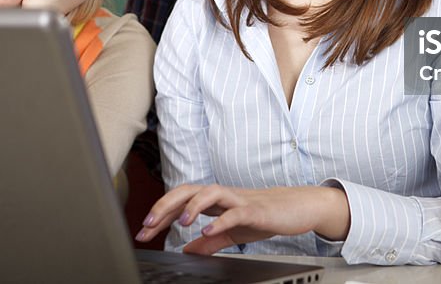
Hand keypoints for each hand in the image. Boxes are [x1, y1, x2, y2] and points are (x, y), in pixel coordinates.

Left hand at [135, 184, 348, 254]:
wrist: (297, 208)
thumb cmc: (266, 215)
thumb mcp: (232, 231)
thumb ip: (209, 241)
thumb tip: (187, 250)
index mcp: (215, 201)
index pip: (181, 200)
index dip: (160, 213)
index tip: (143, 231)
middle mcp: (223, 195)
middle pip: (189, 190)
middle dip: (166, 205)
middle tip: (149, 224)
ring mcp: (239, 199)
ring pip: (210, 192)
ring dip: (192, 206)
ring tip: (180, 222)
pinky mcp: (255, 209)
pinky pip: (235, 212)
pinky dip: (220, 221)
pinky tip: (208, 231)